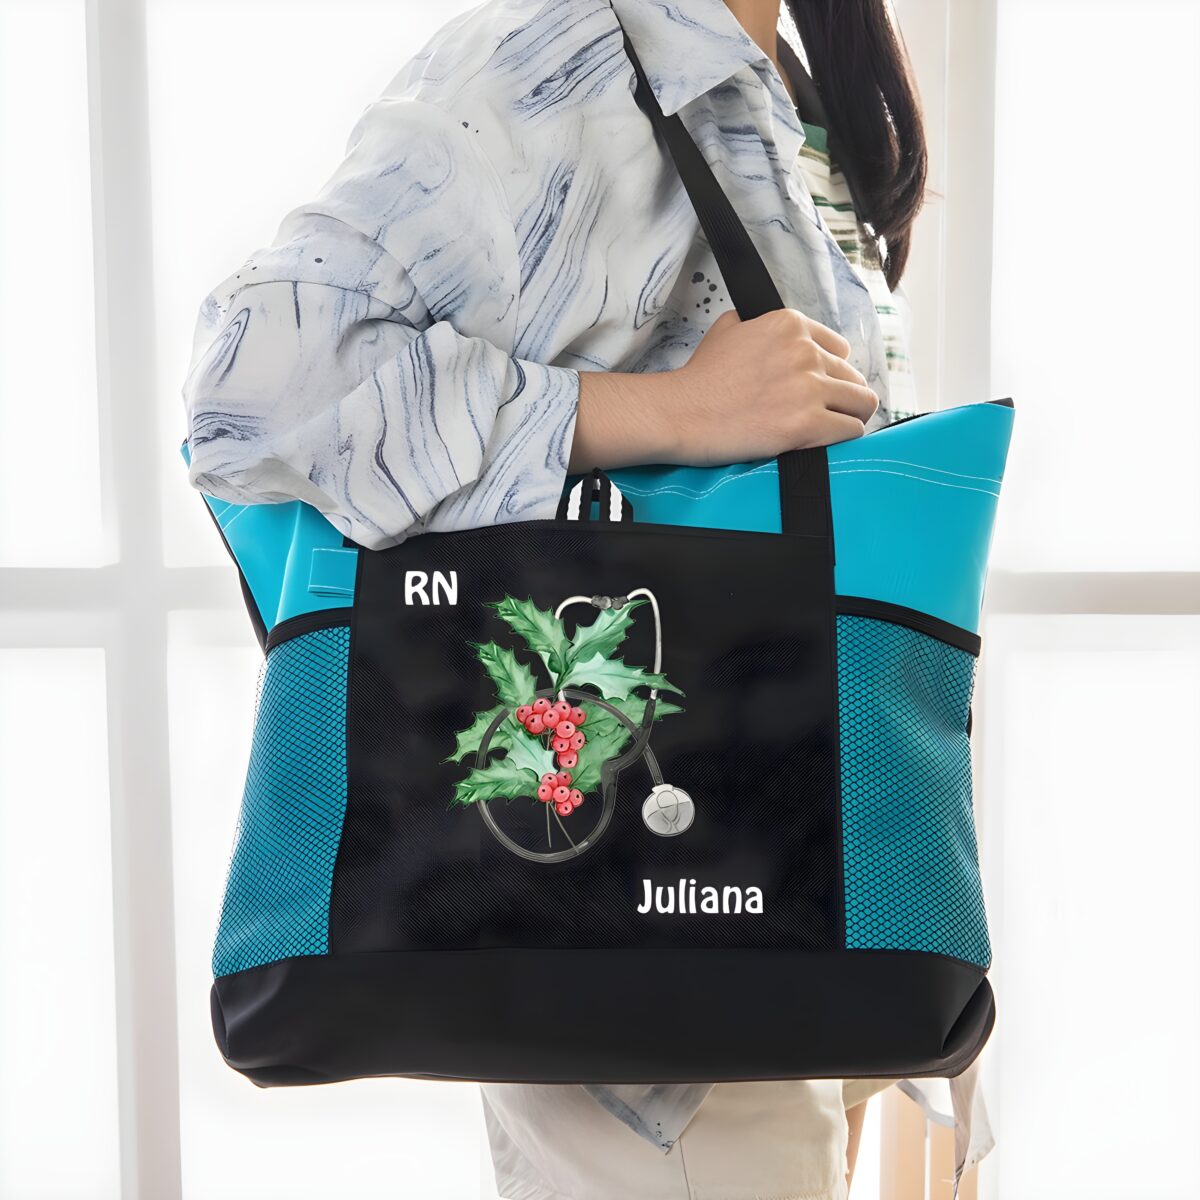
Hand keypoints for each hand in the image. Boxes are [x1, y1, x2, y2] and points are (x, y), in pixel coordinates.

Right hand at [569, 308, 878, 471]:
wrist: (681, 413)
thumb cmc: (700, 378)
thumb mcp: (726, 328)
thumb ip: (756, 324)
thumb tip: (766, 331)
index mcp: (790, 325)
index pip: (839, 348)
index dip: (831, 370)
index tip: (820, 387)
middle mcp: (805, 351)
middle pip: (852, 376)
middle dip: (841, 395)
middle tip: (825, 412)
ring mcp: (808, 388)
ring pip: (861, 402)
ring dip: (850, 415)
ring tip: (834, 427)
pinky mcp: (807, 424)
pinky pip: (851, 429)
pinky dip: (843, 437)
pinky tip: (827, 440)